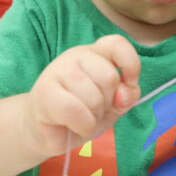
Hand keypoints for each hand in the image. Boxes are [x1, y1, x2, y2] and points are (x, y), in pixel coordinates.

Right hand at [23, 35, 140, 156]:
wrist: (45, 131)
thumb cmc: (81, 114)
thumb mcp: (112, 105)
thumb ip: (127, 95)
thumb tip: (126, 94)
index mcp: (94, 54)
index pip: (117, 44)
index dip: (131, 64)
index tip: (130, 84)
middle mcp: (75, 57)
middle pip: (109, 77)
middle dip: (108, 102)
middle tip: (94, 109)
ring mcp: (57, 72)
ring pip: (93, 96)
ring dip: (94, 116)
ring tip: (81, 117)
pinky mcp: (44, 93)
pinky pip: (76, 110)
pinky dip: (83, 125)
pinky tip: (74, 125)